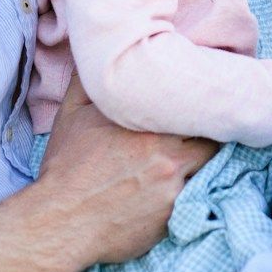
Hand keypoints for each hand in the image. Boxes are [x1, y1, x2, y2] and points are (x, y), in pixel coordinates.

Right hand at [37, 79, 216, 266]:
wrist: (61, 220)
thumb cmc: (66, 167)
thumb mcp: (72, 114)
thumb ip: (89, 79)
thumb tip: (98, 51)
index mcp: (143, 119)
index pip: (191, 99)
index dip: (197, 99)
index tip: (196, 99)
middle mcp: (164, 148)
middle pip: (209, 131)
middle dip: (207, 128)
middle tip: (203, 127)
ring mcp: (173, 181)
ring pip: (211, 162)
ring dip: (206, 157)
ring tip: (197, 155)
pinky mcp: (175, 211)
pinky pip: (201, 192)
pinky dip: (197, 186)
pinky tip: (186, 184)